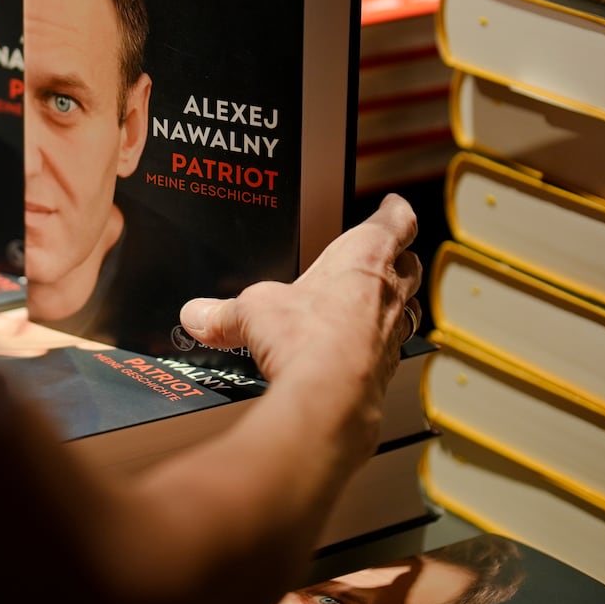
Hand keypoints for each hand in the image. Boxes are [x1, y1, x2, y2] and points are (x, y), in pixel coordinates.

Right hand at [177, 195, 422, 449]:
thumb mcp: (253, 312)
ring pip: (406, 308)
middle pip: (408, 265)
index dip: (394, 213)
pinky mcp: (384, 370)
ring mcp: (391, 334)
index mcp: (365, 257)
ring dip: (394, 305)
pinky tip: (355, 353)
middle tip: (389, 256)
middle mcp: (388, 292)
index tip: (394, 206)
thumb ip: (225, 312)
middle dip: (399, 259)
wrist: (330, 397)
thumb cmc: (308, 337)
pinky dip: (376, 346)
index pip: (394, 222)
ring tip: (375, 306)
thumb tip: (196, 314)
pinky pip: (388, 349)